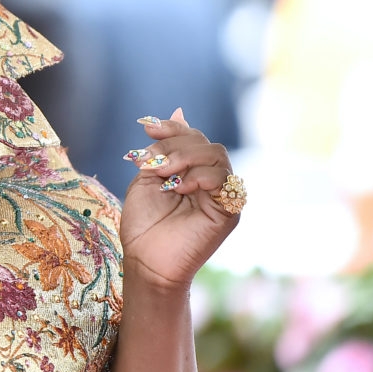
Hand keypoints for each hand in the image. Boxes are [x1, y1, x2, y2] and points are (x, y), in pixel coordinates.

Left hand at [119, 108, 240, 291]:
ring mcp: (221, 195)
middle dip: (175, 144)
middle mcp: (210, 181)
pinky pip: (224, 180)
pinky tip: (178, 188)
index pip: (193, 137)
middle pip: (206, 143)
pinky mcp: (228, 211)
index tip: (147, 129)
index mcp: (191, 172)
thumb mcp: (147, 177)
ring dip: (184, 158)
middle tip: (152, 163)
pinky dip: (199, 176)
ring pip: (216, 156)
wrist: (145, 260)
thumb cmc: (144, 224)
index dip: (173, 128)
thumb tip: (179, 111)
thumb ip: (161, 149)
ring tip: (162, 174)